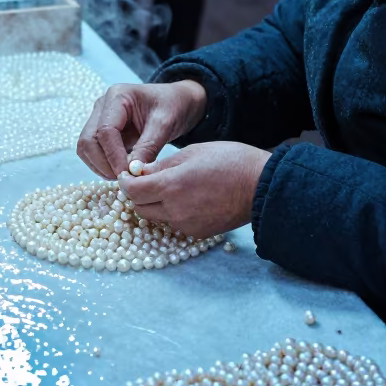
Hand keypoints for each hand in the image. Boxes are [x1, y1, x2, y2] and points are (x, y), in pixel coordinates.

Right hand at [78, 81, 206, 178]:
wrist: (176, 102)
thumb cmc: (172, 107)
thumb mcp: (165, 124)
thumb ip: (148, 147)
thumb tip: (131, 173)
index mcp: (117, 96)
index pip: (105, 130)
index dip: (113, 156)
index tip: (128, 174)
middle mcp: (102, 106)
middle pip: (88, 140)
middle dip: (103, 164)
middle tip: (124, 179)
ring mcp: (98, 118)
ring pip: (86, 149)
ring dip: (100, 167)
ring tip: (124, 176)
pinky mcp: (101, 132)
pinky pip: (93, 152)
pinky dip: (103, 165)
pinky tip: (121, 171)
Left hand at [119, 142, 271, 238]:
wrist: (261, 186)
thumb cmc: (229, 161)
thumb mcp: (191, 152)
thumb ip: (161, 165)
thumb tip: (139, 172)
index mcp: (171, 186)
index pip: (132, 191)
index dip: (125, 182)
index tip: (127, 175)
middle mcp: (175, 210)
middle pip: (140, 207)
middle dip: (138, 194)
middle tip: (146, 180)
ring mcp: (186, 225)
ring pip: (156, 217)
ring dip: (155, 204)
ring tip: (172, 188)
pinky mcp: (197, 233)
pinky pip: (174, 224)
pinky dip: (173, 213)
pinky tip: (188, 199)